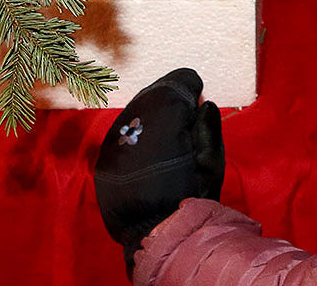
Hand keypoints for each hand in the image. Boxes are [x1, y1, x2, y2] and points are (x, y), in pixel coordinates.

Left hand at [94, 68, 224, 266]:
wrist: (155, 236)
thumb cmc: (192, 196)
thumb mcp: (213, 160)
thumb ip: (207, 127)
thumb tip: (202, 104)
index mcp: (167, 114)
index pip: (180, 81)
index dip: (191, 90)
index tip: (197, 103)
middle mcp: (135, 119)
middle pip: (154, 93)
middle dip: (170, 102)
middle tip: (184, 121)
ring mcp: (115, 139)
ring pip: (135, 112)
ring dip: (151, 119)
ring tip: (165, 140)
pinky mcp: (103, 159)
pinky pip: (121, 136)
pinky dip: (135, 139)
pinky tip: (146, 155)